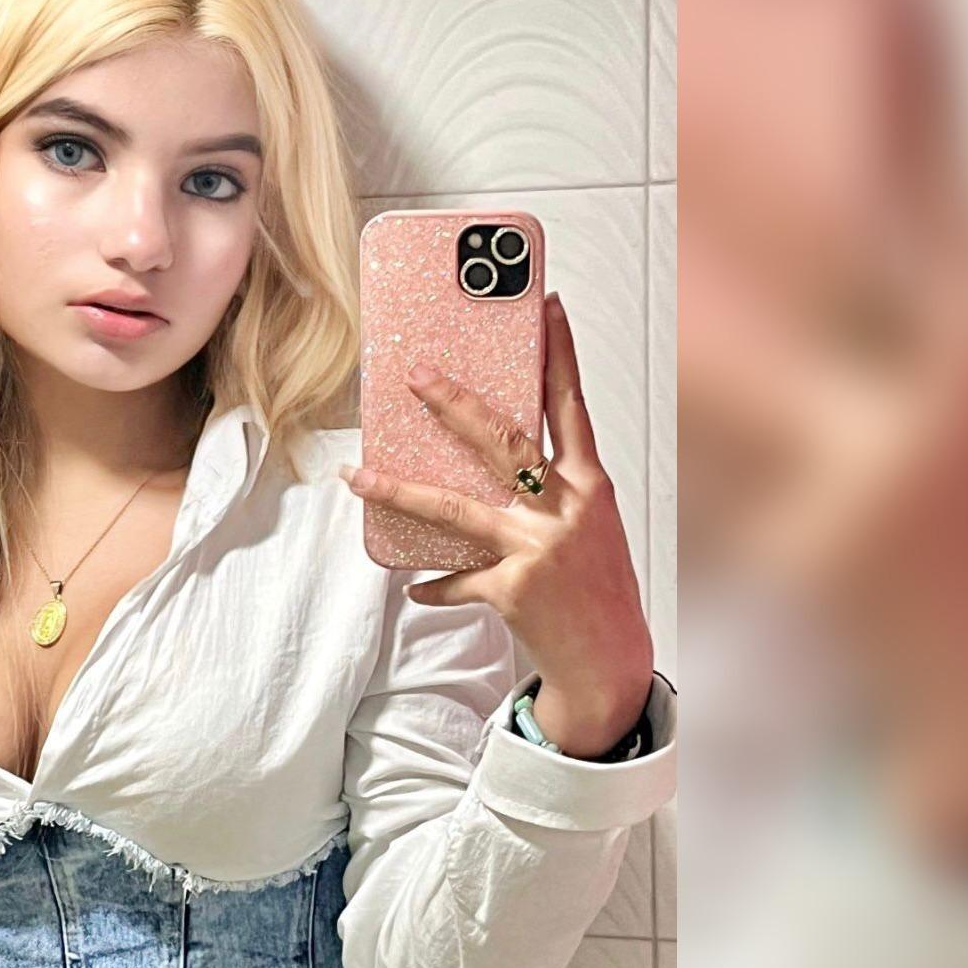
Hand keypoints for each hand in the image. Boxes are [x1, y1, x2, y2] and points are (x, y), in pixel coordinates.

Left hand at [338, 293, 652, 757]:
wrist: (611, 662)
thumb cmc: (595, 588)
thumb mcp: (586, 528)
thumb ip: (549, 492)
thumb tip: (487, 461)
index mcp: (590, 486)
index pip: (572, 406)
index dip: (561, 354)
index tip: (547, 305)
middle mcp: (566, 510)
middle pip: (502, 442)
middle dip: (455, 405)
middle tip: (416, 375)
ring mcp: (538, 549)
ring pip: (454, 510)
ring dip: (398, 491)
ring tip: (356, 475)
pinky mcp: (513, 590)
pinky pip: (455, 581)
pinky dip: (433, 585)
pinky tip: (415, 587)